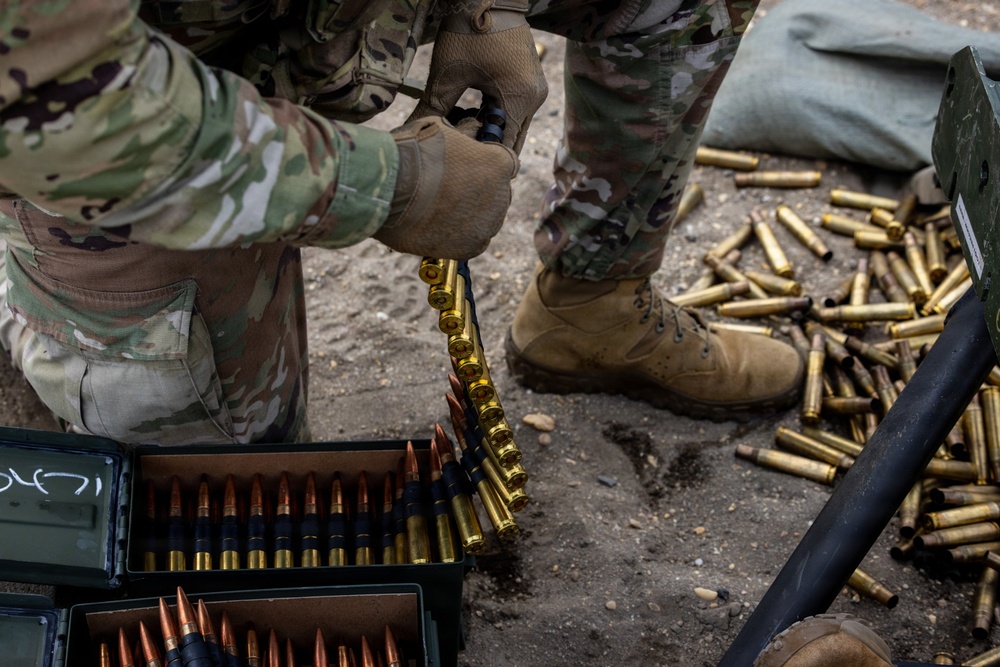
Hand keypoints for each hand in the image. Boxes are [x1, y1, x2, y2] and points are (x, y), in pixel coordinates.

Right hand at [375, 116, 517, 258]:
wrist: (389, 188)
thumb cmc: (411, 151)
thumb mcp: (440, 127)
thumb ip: (462, 133)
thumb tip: (471, 129)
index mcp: (500, 163)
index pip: (505, 164)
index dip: (485, 164)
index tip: (467, 165)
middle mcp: (502, 195)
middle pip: (496, 194)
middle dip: (477, 190)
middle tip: (448, 188)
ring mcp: (487, 224)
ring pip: (485, 220)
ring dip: (468, 214)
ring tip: (437, 209)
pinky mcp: (471, 248)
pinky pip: (472, 242)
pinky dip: (458, 237)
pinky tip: (438, 227)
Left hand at [408, 0, 546, 153]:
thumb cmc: (467, 31)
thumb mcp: (447, 74)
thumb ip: (433, 110)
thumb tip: (412, 135)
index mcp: (520, 99)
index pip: (506, 149)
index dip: (481, 158)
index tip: (458, 161)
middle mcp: (534, 98)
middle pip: (511, 140)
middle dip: (485, 148)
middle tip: (457, 151)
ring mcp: (535, 89)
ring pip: (512, 126)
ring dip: (489, 132)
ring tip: (460, 130)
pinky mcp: (530, 81)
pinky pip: (515, 110)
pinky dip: (495, 117)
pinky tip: (470, 114)